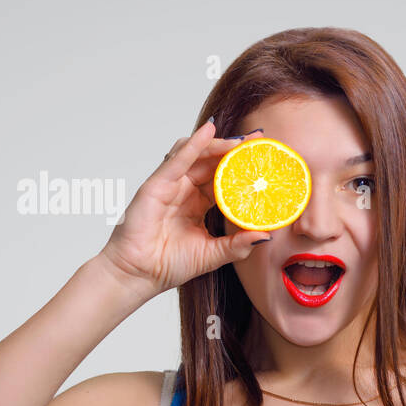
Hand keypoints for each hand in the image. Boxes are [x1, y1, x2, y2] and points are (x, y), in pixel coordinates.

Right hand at [97, 118, 269, 297]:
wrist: (139, 275)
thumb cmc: (169, 264)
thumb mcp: (214, 254)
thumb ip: (238, 245)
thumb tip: (266, 235)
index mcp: (199, 203)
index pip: (224, 177)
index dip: (243, 167)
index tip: (265, 158)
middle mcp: (185, 190)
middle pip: (213, 161)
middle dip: (236, 149)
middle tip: (260, 139)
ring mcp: (170, 185)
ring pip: (197, 155)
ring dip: (220, 144)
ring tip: (243, 140)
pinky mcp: (156, 185)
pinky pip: (178, 160)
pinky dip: (194, 144)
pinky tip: (210, 130)